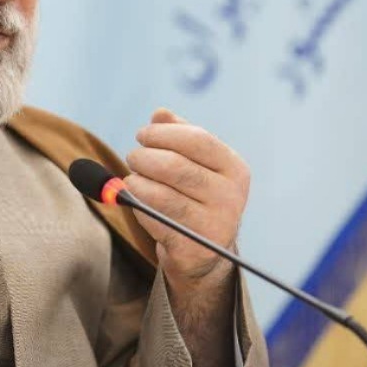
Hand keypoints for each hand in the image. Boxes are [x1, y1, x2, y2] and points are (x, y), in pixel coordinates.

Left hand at [125, 108, 250, 290]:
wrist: (204, 252)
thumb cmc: (196, 196)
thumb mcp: (196, 163)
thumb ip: (179, 134)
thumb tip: (159, 113)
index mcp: (234, 169)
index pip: (197, 139)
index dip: (163, 134)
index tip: (141, 135)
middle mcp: (230, 197)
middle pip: (175, 166)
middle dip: (144, 157)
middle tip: (132, 157)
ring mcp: (214, 225)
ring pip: (161, 195)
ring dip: (136, 183)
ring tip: (131, 180)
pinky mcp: (193, 248)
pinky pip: (154, 219)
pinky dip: (139, 207)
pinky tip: (138, 203)